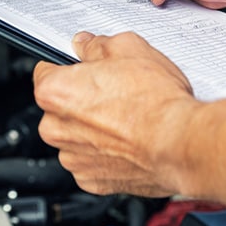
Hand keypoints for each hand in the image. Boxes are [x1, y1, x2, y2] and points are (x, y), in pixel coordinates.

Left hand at [33, 31, 198, 196]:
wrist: (180, 145)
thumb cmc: (156, 102)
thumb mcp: (128, 48)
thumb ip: (97, 45)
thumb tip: (86, 44)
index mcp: (54, 92)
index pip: (45, 71)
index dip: (69, 68)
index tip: (83, 70)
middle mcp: (55, 128)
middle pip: (59, 108)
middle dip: (81, 100)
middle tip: (114, 93)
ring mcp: (72, 157)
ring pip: (75, 137)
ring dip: (93, 130)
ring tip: (126, 119)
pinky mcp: (90, 181)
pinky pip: (91, 161)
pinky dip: (106, 154)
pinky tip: (128, 142)